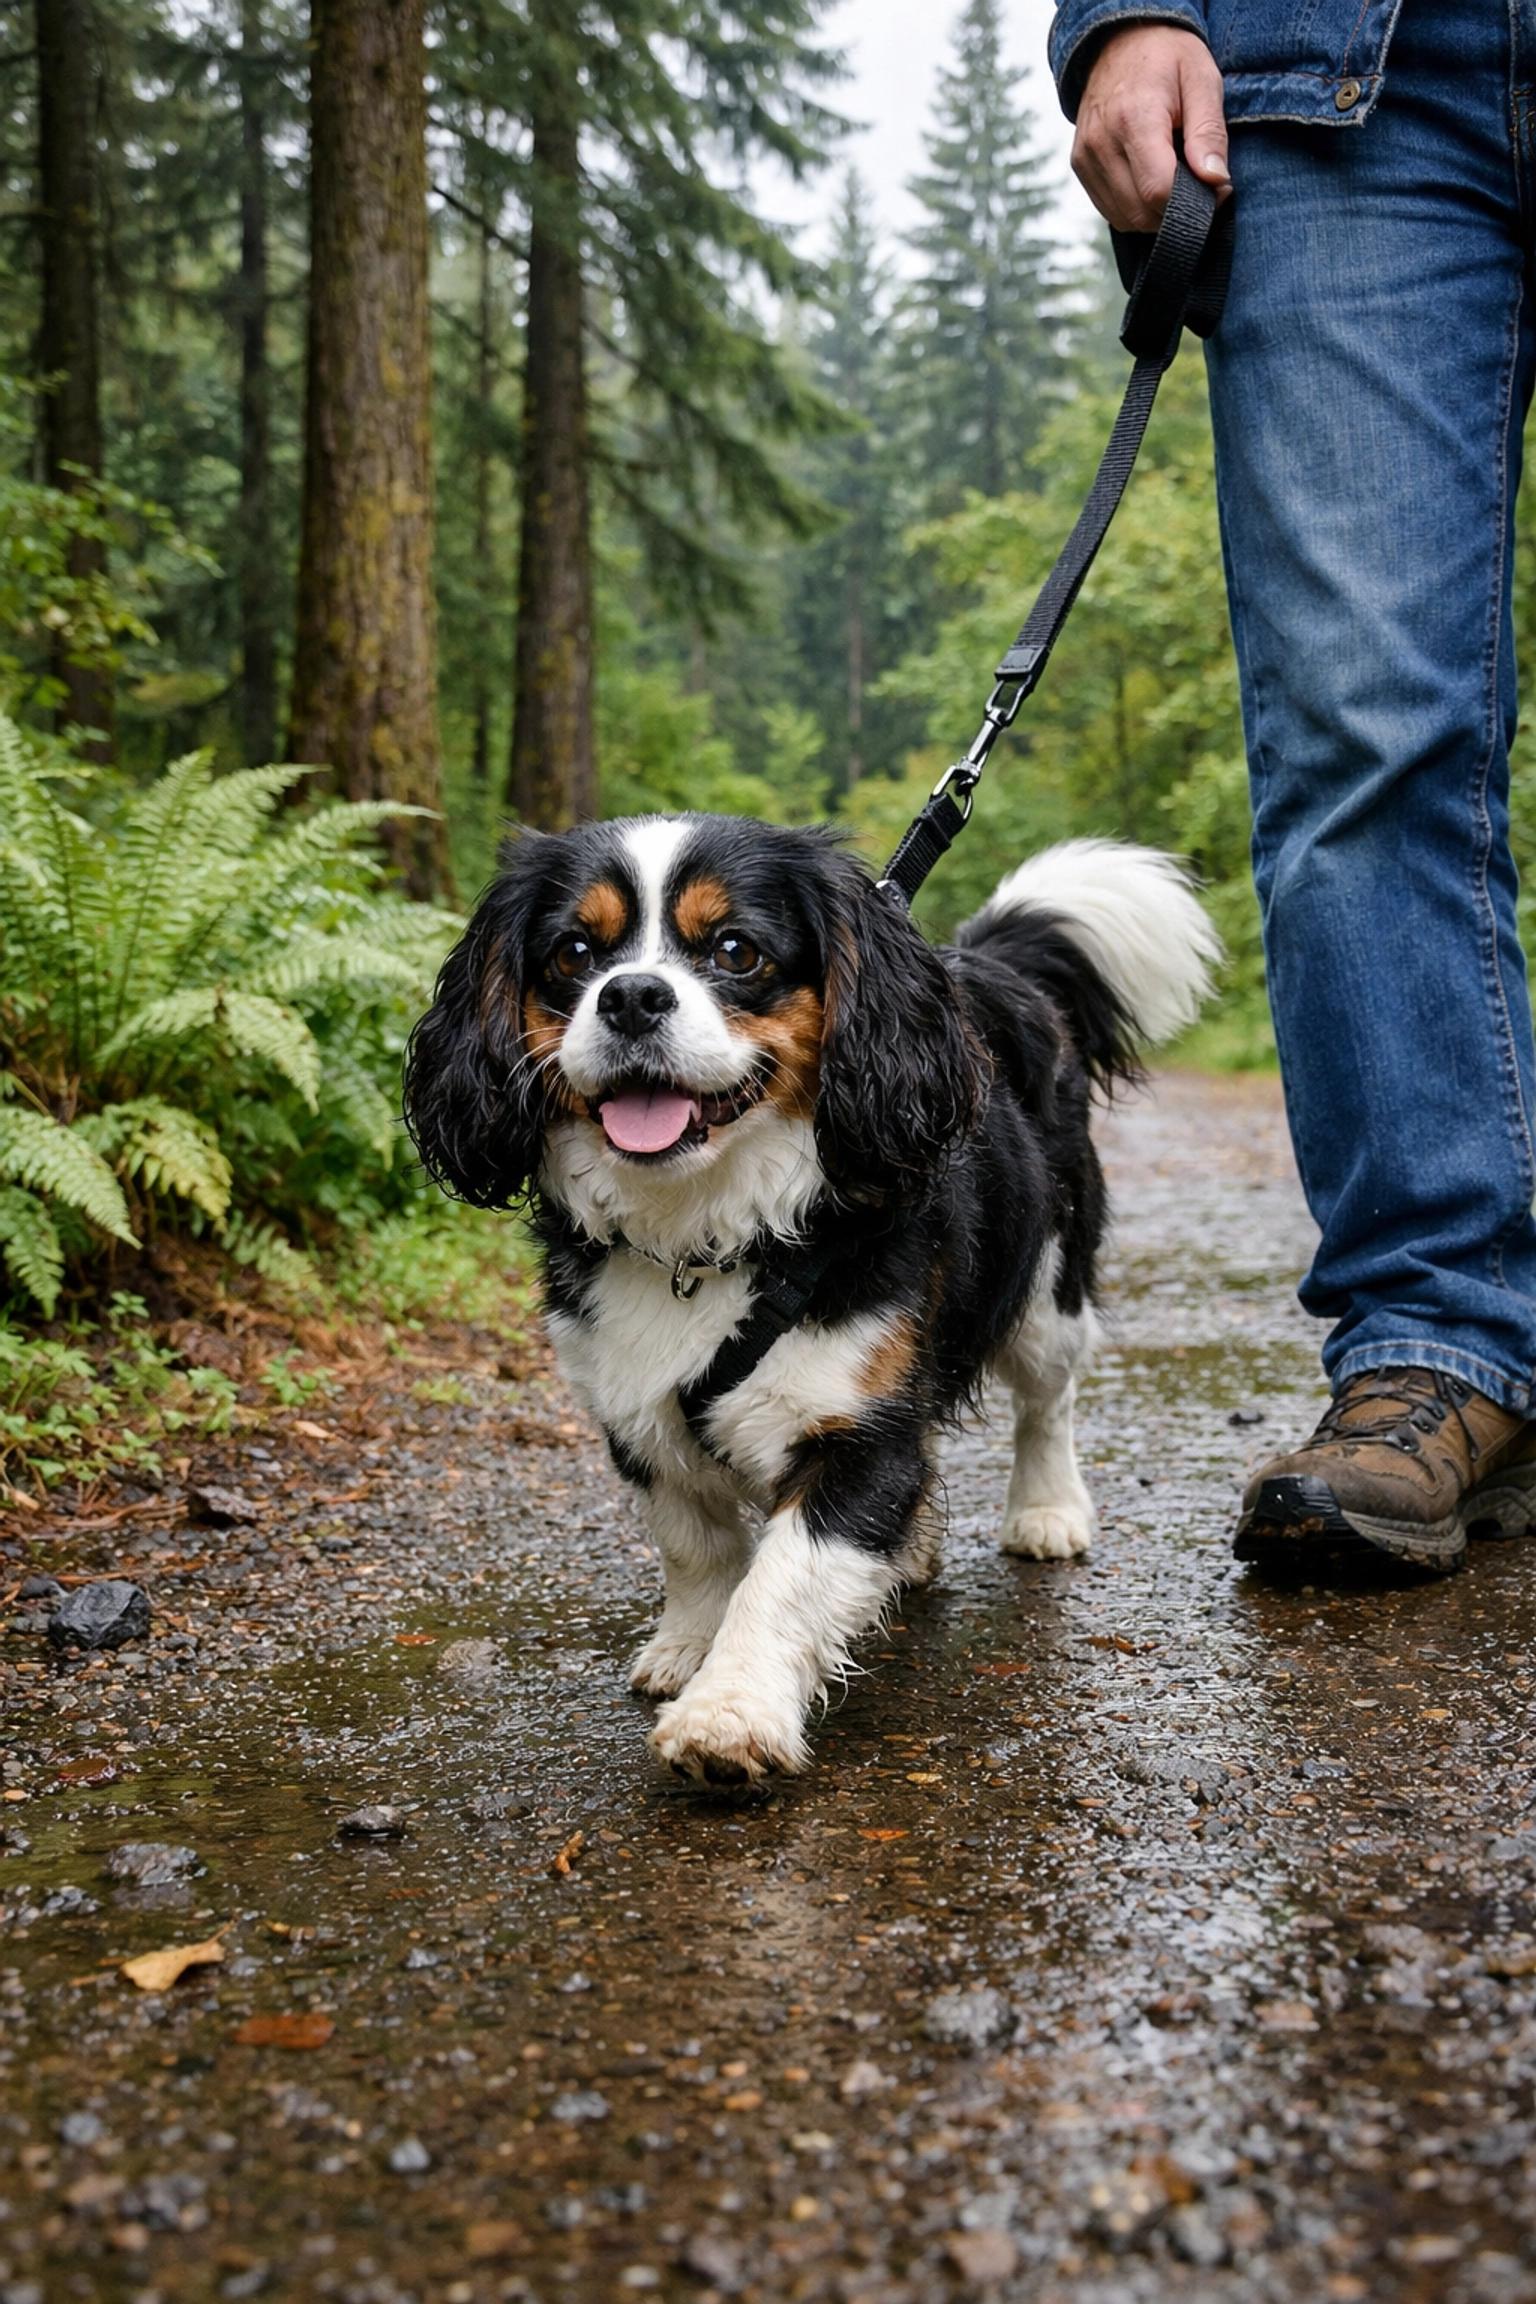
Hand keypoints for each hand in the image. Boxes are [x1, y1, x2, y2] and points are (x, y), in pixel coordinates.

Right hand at [1073, 24, 1229, 232]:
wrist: (1121, 38)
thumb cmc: (1167, 56)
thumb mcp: (1202, 80)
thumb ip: (1209, 132)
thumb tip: (1216, 181)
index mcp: (1134, 118)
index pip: (1159, 190)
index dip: (1193, 201)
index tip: (1217, 187)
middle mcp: (1101, 142)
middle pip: (1142, 212)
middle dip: (1176, 210)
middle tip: (1199, 186)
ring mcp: (1086, 157)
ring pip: (1125, 218)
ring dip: (1156, 213)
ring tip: (1175, 179)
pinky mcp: (1080, 165)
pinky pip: (1111, 210)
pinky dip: (1136, 208)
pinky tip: (1152, 181)